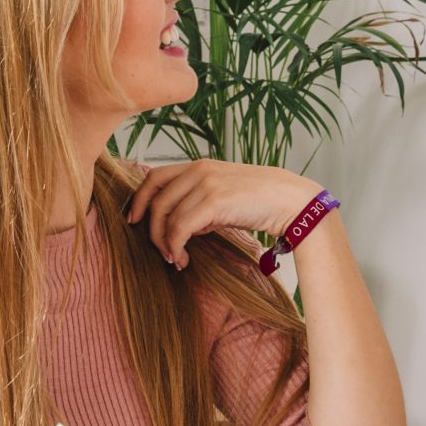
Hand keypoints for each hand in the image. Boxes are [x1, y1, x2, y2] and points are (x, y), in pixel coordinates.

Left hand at [127, 160, 323, 267]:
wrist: (292, 200)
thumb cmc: (262, 202)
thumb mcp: (225, 197)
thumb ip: (201, 206)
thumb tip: (182, 228)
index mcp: (199, 166)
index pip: (155, 177)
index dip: (140, 199)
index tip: (133, 220)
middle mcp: (199, 170)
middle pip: (156, 198)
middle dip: (151, 228)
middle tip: (160, 250)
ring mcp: (206, 183)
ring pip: (166, 215)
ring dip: (164, 243)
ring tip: (175, 259)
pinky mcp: (214, 201)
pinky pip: (180, 227)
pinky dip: (176, 246)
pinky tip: (183, 259)